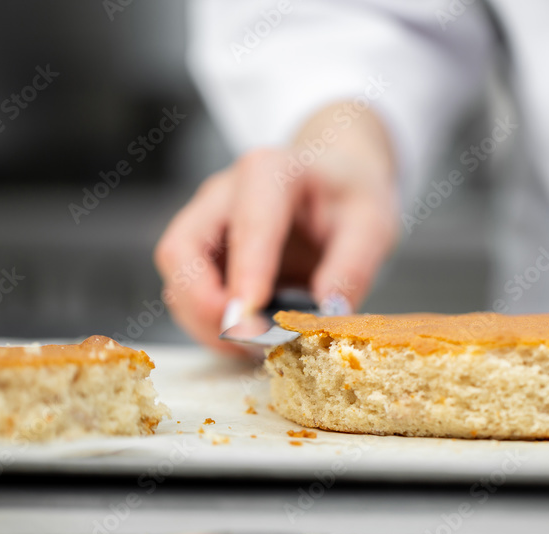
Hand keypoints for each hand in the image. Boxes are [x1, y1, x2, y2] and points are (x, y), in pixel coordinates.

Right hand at [154, 104, 398, 349]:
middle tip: (247, 340)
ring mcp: (204, 221)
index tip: (247, 320)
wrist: (335, 180)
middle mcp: (223, 193)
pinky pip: (186, 291)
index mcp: (270, 173)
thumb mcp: (372, 224)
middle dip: (204, 305)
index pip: (248, 224)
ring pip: (177, 278)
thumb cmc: (349, 195)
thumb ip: (353, 267)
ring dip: (203, 321)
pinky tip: (244, 337)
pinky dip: (207, 323)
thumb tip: (327, 314)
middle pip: (182, 251)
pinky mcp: (201, 250)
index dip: (245, 274)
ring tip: (251, 346)